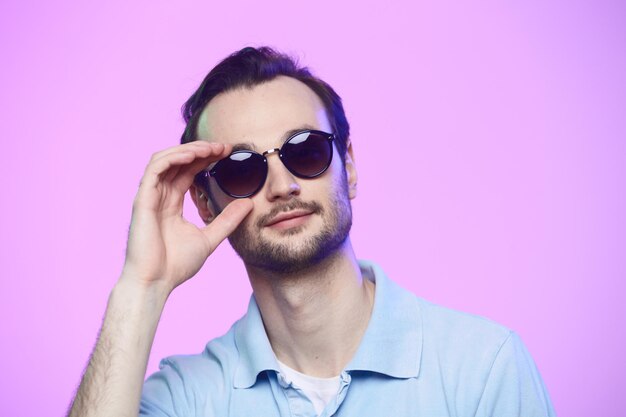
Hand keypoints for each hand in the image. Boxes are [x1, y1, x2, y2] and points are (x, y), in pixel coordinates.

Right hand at [120, 141, 252, 293]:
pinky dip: (173, 158)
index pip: (188, 172)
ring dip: (188, 149)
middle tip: (224, 146)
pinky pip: (155, 169)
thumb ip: (227, 220)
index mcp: (171, 203)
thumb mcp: (209, 238)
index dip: (205, 159)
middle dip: (201, 150)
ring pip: (165, 159)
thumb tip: (249, 203)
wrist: (156, 283)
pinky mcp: (142, 199)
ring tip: (210, 148)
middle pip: (178, 162)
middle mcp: (159, 196)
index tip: (227, 153)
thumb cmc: (176, 265)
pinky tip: (193, 155)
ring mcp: (149, 196)